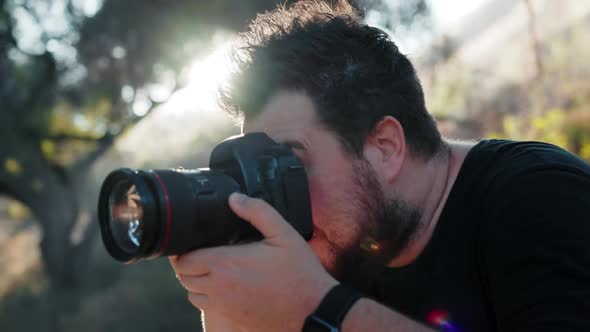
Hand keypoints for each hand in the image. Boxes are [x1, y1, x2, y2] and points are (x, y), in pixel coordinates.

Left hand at [169, 192, 338, 331]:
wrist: (313, 309)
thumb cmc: (300, 272)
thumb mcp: (283, 233)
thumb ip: (257, 211)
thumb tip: (234, 199)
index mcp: (226, 263)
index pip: (184, 260)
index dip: (182, 250)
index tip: (192, 242)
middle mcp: (219, 287)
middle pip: (184, 277)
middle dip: (187, 263)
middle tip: (201, 251)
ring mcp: (224, 306)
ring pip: (192, 294)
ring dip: (195, 281)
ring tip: (211, 268)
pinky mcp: (233, 319)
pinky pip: (206, 308)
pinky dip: (206, 297)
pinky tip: (224, 286)